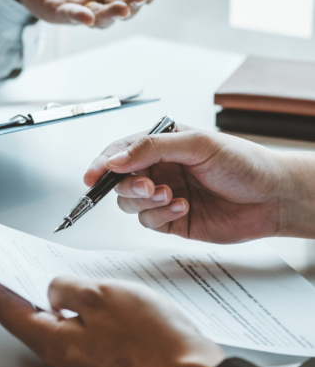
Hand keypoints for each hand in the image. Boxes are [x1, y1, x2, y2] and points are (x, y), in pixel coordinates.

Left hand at [0, 253, 223, 366]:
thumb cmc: (152, 340)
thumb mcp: (102, 297)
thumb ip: (67, 287)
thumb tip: (54, 287)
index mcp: (51, 338)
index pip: (1, 304)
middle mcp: (58, 349)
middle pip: (15, 310)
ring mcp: (78, 352)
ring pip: (39, 315)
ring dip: (23, 287)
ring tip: (13, 262)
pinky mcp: (96, 349)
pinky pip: (63, 319)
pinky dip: (52, 297)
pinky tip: (57, 282)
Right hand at [84, 126, 300, 242]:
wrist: (274, 197)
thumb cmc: (243, 163)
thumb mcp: (196, 144)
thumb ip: (151, 148)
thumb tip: (117, 159)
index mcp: (161, 144)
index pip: (120, 152)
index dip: (102, 164)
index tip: (93, 176)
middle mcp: (158, 170)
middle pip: (120, 181)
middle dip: (127, 186)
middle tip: (146, 187)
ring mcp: (164, 195)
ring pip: (130, 204)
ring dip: (145, 202)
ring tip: (170, 196)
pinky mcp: (172, 220)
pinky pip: (149, 222)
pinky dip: (161, 215)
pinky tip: (183, 207)